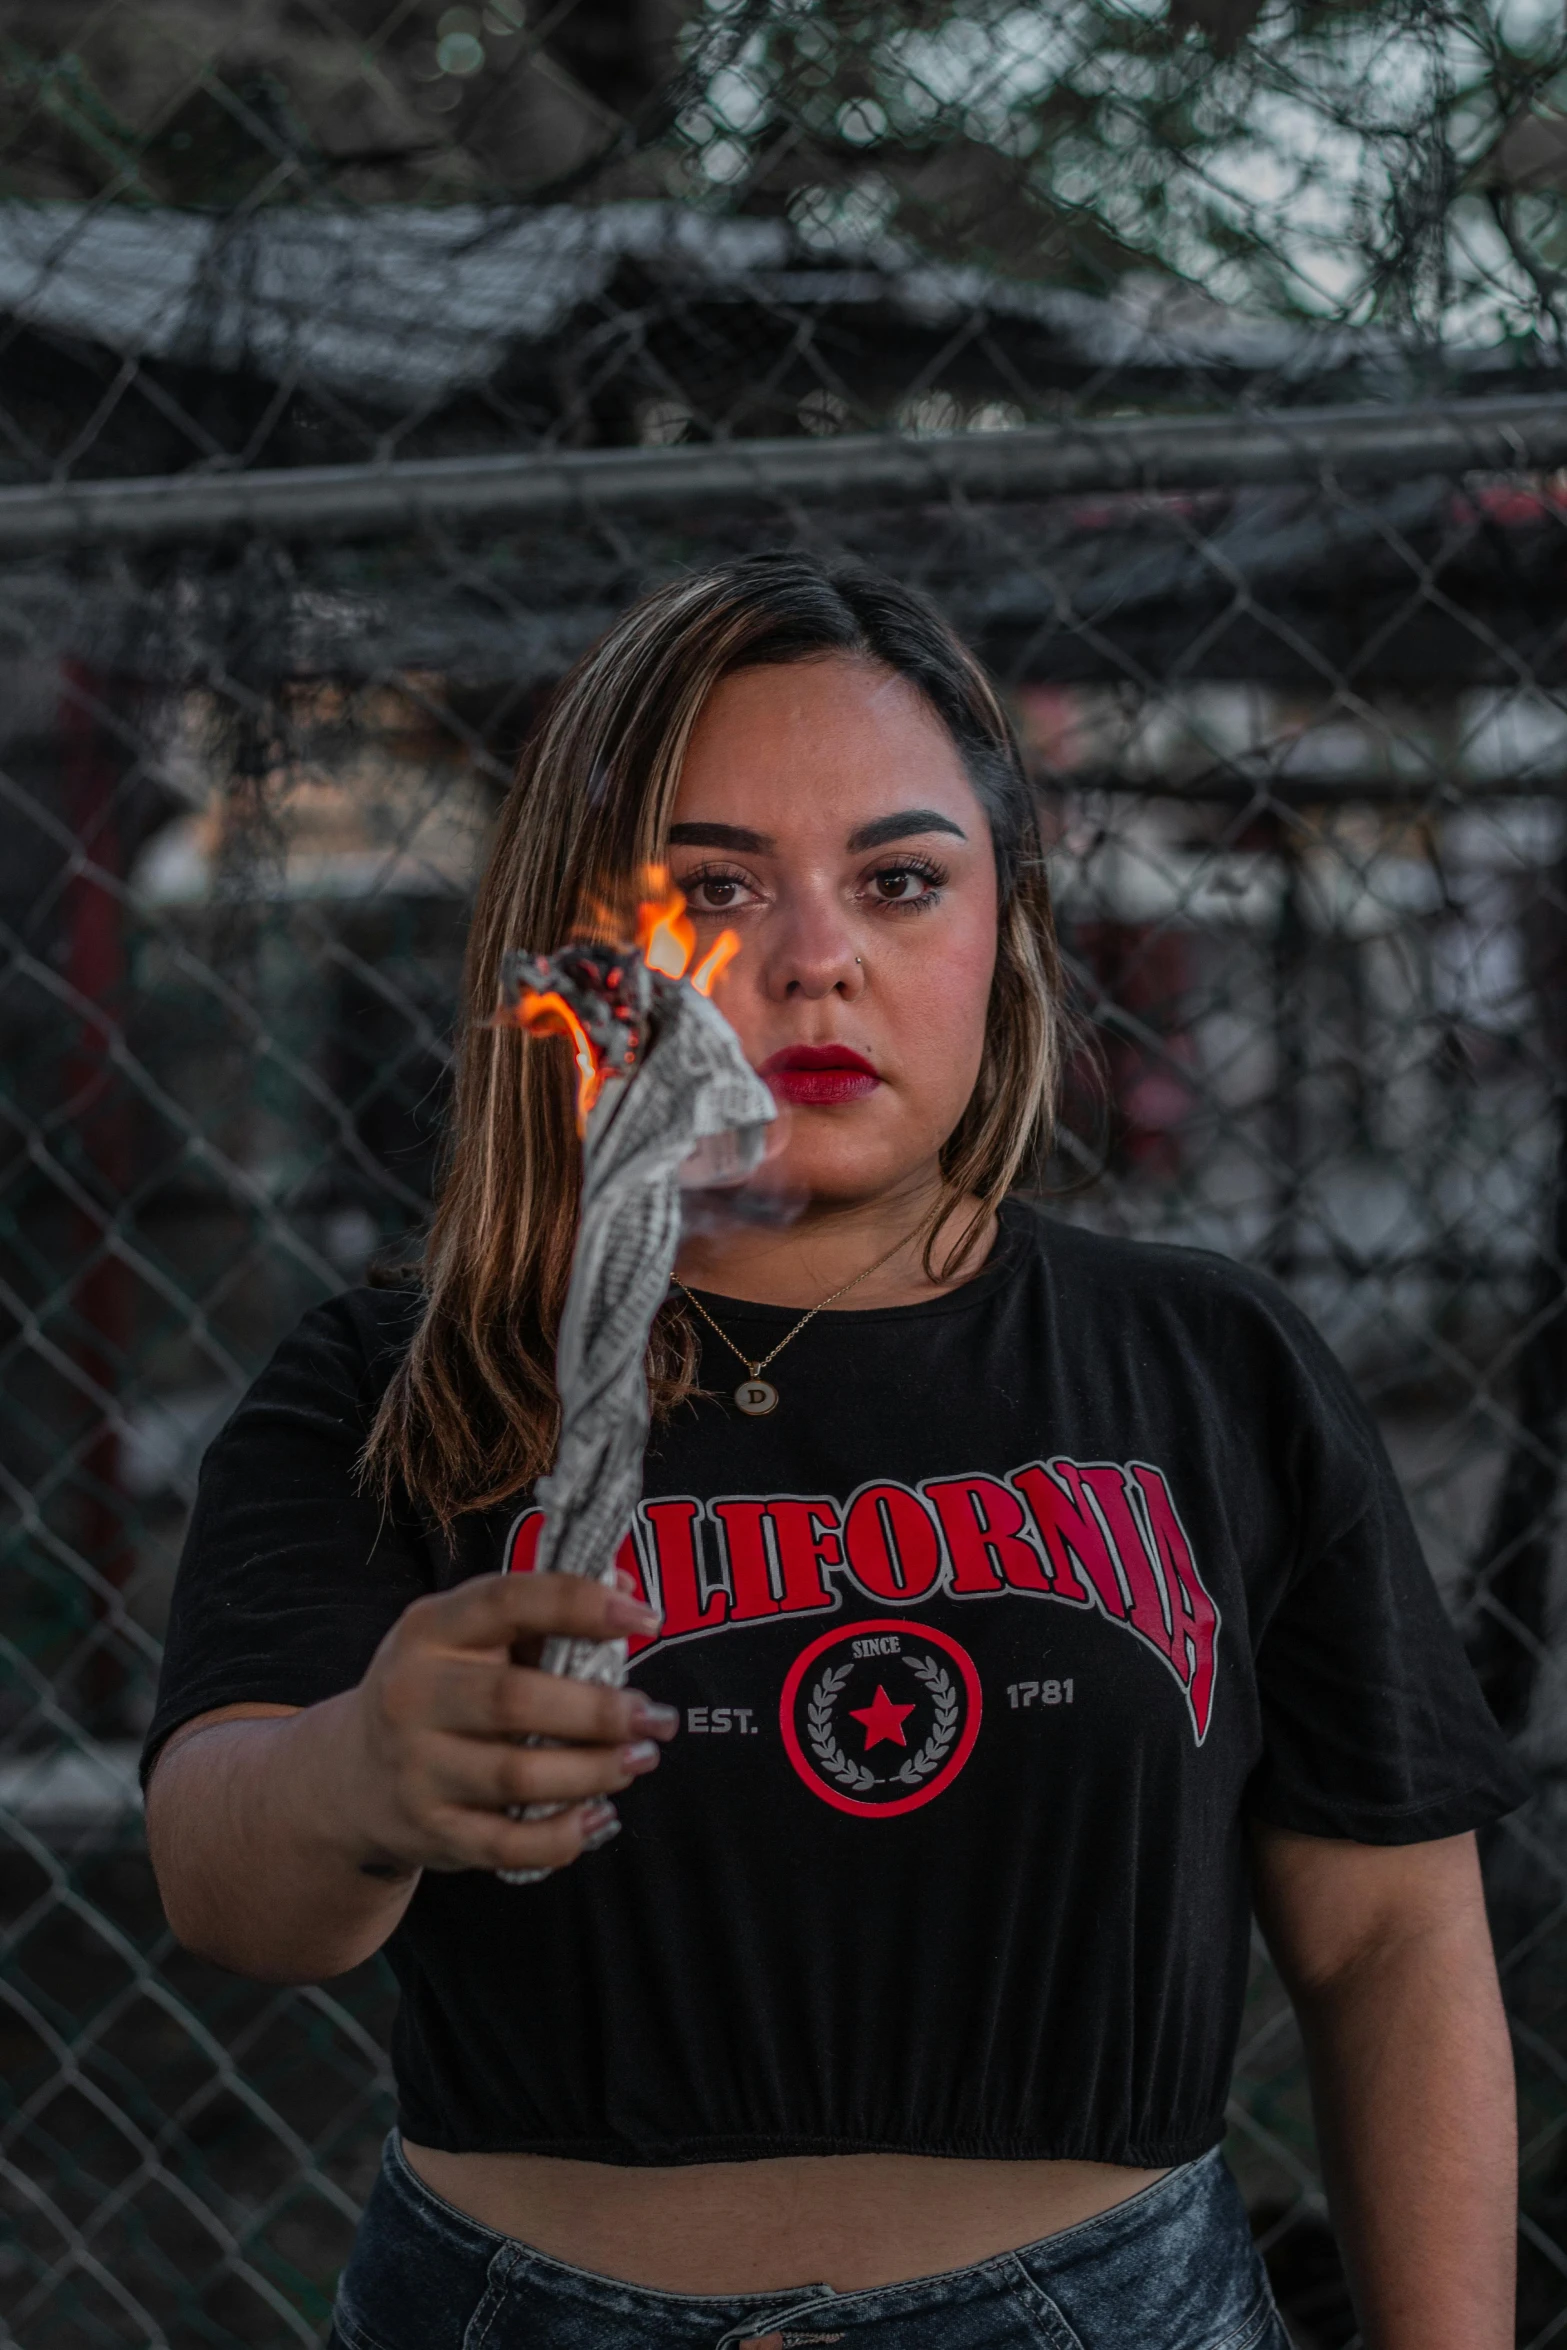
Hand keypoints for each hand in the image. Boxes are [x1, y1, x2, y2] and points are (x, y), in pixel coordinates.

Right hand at [335, 1572, 673, 1879]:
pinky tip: (599, 1816)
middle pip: (516, 1700)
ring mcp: (417, 1767)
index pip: (507, 1600)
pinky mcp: (430, 1830)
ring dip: (594, 1771)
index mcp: (430, 1629)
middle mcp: (414, 1694)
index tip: (646, 1618)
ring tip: (639, 1759)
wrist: (351, 1777)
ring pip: (517, 1775)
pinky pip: (506, 1844)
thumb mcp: (469, 1637)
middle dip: (599, 1711)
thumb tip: (632, 1596)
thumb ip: (543, 1615)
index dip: (581, 1604)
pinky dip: (562, 1835)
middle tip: (653, 1717)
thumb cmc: (441, 1690)